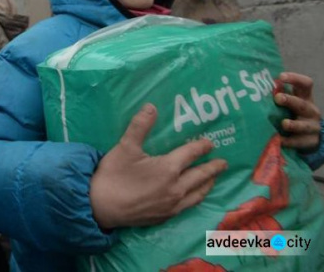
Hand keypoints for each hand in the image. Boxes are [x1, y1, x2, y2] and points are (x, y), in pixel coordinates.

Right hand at [89, 104, 227, 229]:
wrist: (101, 207)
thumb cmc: (113, 175)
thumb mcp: (125, 147)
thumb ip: (140, 126)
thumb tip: (151, 106)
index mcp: (168, 168)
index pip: (191, 154)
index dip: (201, 147)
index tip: (210, 143)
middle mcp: (176, 188)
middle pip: (200, 176)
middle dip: (213, 168)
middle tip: (223, 163)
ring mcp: (172, 205)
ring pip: (198, 194)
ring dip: (208, 184)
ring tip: (213, 180)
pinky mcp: (165, 217)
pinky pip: (188, 206)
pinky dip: (196, 198)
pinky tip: (193, 197)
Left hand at [275, 72, 321, 150]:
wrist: (309, 135)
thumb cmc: (292, 113)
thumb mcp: (289, 102)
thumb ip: (278, 94)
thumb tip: (253, 84)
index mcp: (305, 97)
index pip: (305, 84)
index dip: (295, 79)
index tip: (281, 76)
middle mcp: (311, 110)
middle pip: (302, 104)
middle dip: (290, 100)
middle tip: (278, 98)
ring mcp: (312, 126)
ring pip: (304, 125)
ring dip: (294, 124)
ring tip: (284, 124)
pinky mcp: (311, 141)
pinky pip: (299, 141)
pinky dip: (289, 142)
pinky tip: (280, 141)